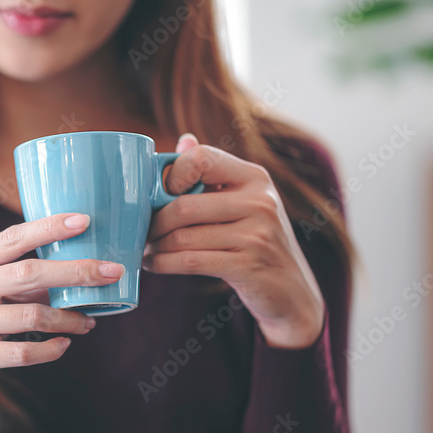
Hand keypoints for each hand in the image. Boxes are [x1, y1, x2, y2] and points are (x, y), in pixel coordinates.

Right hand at [0, 213, 124, 432]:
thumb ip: (10, 280)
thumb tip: (68, 272)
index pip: (11, 238)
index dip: (48, 228)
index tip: (83, 220)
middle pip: (28, 274)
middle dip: (76, 271)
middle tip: (111, 272)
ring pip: (31, 317)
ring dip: (69, 320)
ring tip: (88, 322)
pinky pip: (22, 353)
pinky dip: (50, 350)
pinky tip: (63, 346)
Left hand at [142, 134, 325, 348]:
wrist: (292, 292)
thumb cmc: (258, 241)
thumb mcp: (246, 202)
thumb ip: (214, 173)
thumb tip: (183, 140)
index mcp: (255, 178)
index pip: (201, 158)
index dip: (171, 174)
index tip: (159, 194)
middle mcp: (260, 201)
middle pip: (183, 205)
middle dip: (153, 222)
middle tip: (140, 231)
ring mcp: (257, 235)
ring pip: (182, 236)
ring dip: (154, 246)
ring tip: (145, 249)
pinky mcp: (248, 266)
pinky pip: (190, 261)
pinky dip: (163, 263)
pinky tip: (154, 264)